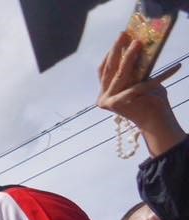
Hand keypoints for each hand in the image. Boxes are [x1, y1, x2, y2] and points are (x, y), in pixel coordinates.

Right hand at [99, 31, 186, 155]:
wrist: (156, 123)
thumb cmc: (149, 102)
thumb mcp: (139, 83)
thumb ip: (134, 72)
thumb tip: (137, 48)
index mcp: (105, 95)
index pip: (104, 71)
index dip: (110, 54)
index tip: (120, 38)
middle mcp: (104, 99)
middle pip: (110, 70)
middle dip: (117, 50)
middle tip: (125, 34)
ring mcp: (112, 101)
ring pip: (121, 73)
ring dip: (130, 56)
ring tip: (139, 42)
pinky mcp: (124, 102)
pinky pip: (143, 83)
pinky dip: (162, 75)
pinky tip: (176, 67)